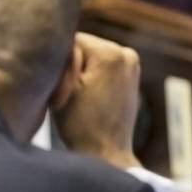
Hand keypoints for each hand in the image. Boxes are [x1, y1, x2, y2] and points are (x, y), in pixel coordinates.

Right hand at [55, 32, 142, 169]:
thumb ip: (63, 57)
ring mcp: (132, 62)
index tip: (60, 85)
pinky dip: (92, 75)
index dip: (59, 60)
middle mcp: (126, 52)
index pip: (70, 39)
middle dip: (71, 64)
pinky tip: (89, 96)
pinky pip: (102, 64)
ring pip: (91, 54)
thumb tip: (61, 40)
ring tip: (79, 96)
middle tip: (68, 93)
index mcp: (109, 53)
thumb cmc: (81, 125)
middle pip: (83, 45)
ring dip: (81, 70)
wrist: (105, 153)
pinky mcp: (132, 73)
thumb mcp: (63, 88)